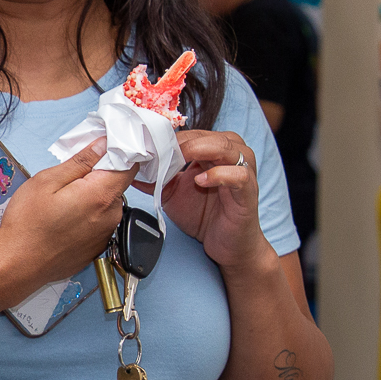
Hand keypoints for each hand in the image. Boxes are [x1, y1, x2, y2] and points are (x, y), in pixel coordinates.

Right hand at [0, 139, 134, 298]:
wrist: (18, 267)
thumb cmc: (27, 225)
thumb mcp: (47, 181)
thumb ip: (80, 161)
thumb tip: (103, 145)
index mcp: (100, 195)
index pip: (129, 165)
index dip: (118, 152)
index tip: (102, 146)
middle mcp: (110, 216)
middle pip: (117, 184)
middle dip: (99, 175)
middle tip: (69, 177)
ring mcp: (106, 234)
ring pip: (107, 203)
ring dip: (92, 196)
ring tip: (62, 201)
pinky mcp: (98, 247)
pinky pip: (99, 222)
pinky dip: (87, 215)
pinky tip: (64, 219)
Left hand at [162, 130, 271, 273]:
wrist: (227, 246)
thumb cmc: (204, 216)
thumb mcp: (172, 194)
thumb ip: (155, 180)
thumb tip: (131, 171)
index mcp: (214, 151)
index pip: (193, 134)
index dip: (171, 138)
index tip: (150, 145)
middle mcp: (232, 155)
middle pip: (208, 135)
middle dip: (182, 142)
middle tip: (160, 151)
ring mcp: (243, 170)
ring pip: (225, 147)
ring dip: (199, 150)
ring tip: (179, 159)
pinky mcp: (249, 190)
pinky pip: (238, 174)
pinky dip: (219, 174)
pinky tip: (201, 181)